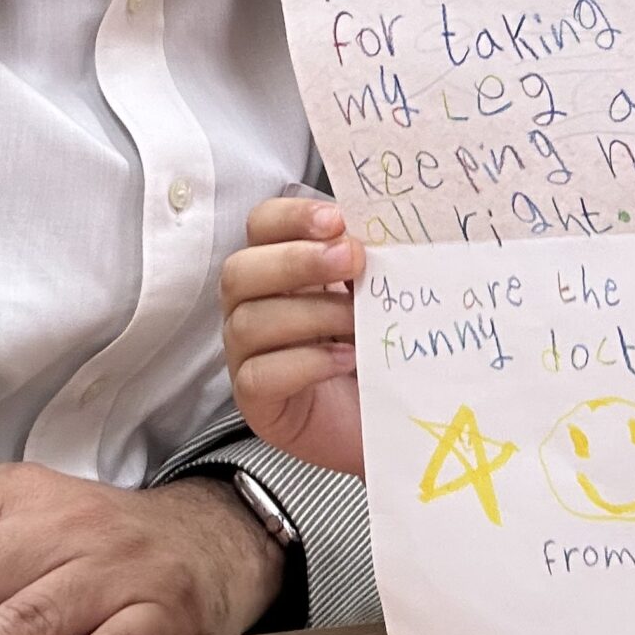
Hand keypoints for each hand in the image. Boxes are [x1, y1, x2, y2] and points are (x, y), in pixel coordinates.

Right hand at [221, 196, 366, 475]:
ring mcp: (247, 356)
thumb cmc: (378, 350)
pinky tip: (345, 359)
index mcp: (279, 268)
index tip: (336, 220)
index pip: (261, 226)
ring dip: (312, 314)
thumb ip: (369, 261)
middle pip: (240, 270)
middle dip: (297, 261)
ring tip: (359, 321)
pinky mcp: (256, 402)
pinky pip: (260, 374)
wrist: (394, 417)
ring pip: (249, 321)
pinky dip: (306, 362)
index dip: (291, 217)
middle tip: (352, 260)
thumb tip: (380, 228)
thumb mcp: (376, 295)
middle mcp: (252, 306)